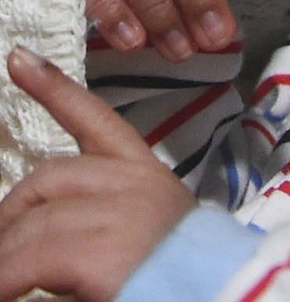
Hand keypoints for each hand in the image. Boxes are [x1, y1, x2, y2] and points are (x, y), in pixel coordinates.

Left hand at [0, 46, 197, 300]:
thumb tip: (38, 224)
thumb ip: (99, 216)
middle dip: (11, 215)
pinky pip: (27, 258)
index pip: (97, 120)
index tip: (18, 59)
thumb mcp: (140, 234)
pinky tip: (8, 292)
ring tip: (6, 282)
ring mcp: (120, 213)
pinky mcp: (100, 250)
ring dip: (7, 258)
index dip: (54, 89)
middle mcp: (135, 183)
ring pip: (32, 221)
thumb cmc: (177, 277)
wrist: (221, 299)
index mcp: (146, 175)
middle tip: (5, 254)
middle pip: (47, 177)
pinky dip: (7, 278)